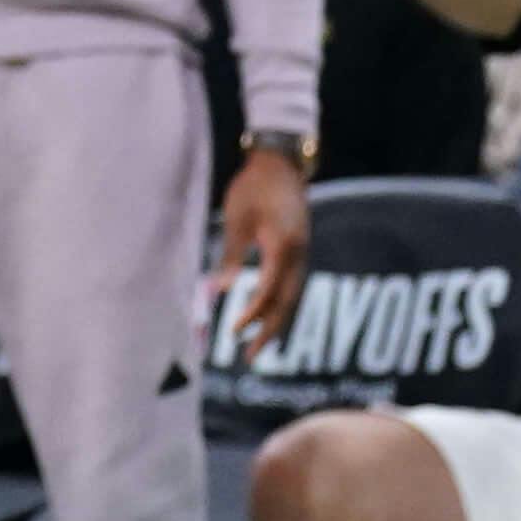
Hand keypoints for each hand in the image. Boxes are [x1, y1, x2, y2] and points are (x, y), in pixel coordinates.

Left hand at [208, 145, 312, 357]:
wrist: (281, 163)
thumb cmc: (253, 187)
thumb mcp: (236, 219)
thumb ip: (230, 257)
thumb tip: (217, 292)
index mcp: (283, 246)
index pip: (269, 291)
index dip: (252, 314)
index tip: (234, 331)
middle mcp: (299, 254)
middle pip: (287, 302)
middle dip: (269, 330)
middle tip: (251, 356)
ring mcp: (303, 253)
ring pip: (293, 297)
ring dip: (278, 322)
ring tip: (262, 347)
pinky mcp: (301, 250)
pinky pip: (294, 286)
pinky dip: (283, 306)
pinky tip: (272, 318)